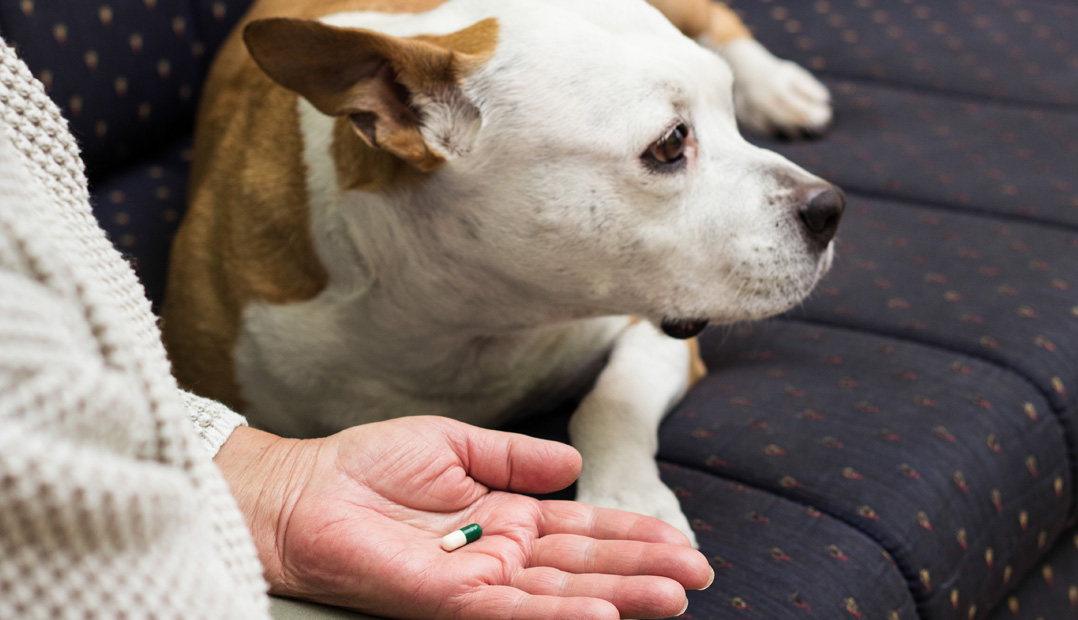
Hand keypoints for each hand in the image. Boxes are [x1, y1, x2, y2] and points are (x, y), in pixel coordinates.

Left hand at [215, 417, 711, 619]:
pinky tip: (603, 616)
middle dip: (641, 572)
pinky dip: (560, 617)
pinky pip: (513, 612)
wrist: (303, 491)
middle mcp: (500, 555)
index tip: (679, 544)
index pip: (582, 529)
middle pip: (584, 566)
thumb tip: (573, 465)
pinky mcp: (448, 601)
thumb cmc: (367, 467)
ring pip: (561, 595)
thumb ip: (515, 457)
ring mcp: (478, 582)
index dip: (631, 535)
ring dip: (618, 598)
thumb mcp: (455, 445)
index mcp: (505, 516)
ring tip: (671, 600)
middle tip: (696, 579)